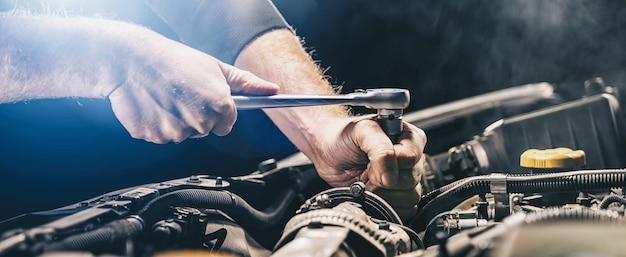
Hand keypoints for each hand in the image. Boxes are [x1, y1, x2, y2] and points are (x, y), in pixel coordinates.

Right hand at [108, 38, 278, 143]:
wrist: (130, 59)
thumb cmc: (174, 61)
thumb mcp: (216, 67)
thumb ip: (247, 83)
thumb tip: (272, 90)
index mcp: (220, 105)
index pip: (227, 123)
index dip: (217, 110)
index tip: (204, 98)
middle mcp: (200, 122)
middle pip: (205, 130)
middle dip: (197, 116)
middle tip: (182, 93)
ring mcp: (176, 132)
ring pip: (183, 135)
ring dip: (176, 121)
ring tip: (166, 97)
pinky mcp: (153, 137)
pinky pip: (161, 137)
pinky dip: (157, 125)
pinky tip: (153, 105)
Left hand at [309, 116, 425, 220]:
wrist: (327, 150)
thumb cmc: (343, 135)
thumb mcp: (362, 132)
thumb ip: (380, 150)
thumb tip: (390, 177)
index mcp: (408, 138)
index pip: (410, 158)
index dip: (389, 165)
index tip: (370, 162)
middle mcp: (409, 159)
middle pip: (411, 181)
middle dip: (383, 181)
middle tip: (367, 172)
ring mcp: (402, 178)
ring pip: (410, 197)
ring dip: (384, 195)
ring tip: (368, 182)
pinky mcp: (395, 196)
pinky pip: (404, 210)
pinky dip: (386, 206)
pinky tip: (372, 193)